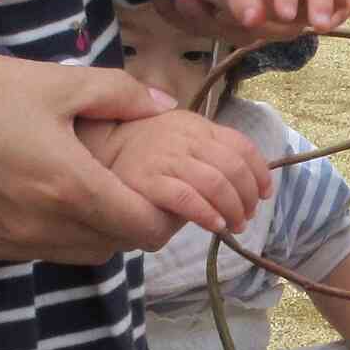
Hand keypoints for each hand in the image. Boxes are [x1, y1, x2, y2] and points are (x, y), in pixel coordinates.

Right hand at [0, 48, 185, 263]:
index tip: (164, 189)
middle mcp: (45, 228)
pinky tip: (43, 196)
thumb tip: (162, 104)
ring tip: (88, 188)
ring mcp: (11, 244)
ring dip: (95, 229)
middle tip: (129, 184)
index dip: (165, 214)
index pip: (144, 229)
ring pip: (79, 253)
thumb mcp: (58, 83)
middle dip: (132, 220)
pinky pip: (39, 252)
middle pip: (116, 245)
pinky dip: (56, 233)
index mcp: (72, 188)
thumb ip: (119, 95)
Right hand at [80, 107, 274, 235]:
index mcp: (192, 124)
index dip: (260, 173)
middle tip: (246, 217)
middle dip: (247, 197)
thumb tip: (235, 177)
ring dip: (232, 209)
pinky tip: (215, 226)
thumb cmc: (130, 150)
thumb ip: (204, 154)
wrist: (85, 147)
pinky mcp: (147, 180)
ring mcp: (164, 156)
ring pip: (216, 183)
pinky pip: (187, 198)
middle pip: (233, 167)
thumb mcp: (171, 139)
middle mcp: (183, 135)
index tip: (265, 194)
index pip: (240, 145)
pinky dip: (208, 214)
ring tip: (233, 226)